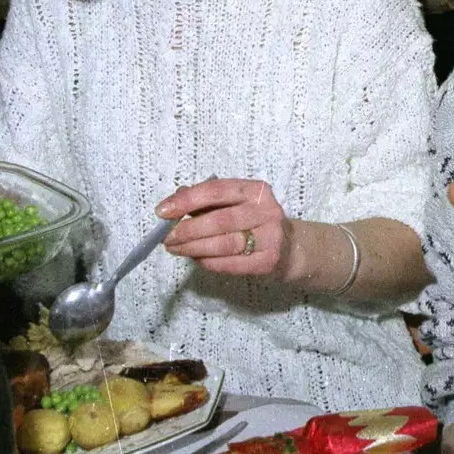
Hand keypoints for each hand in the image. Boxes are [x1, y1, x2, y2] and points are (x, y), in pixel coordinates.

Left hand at [156, 179, 289, 277]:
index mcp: (256, 190)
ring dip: (193, 248)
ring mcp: (270, 237)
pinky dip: (208, 262)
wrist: (291, 249)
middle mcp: (267, 210)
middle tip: (166, 237)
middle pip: (218, 220)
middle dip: (187, 230)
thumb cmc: (255, 222)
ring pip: (223, 244)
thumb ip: (207, 201)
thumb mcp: (236, 204)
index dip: (187, 200)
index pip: (217, 191)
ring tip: (174, 249)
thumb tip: (175, 198)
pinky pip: (229, 263)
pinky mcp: (268, 261)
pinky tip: (196, 259)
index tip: (162, 211)